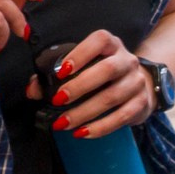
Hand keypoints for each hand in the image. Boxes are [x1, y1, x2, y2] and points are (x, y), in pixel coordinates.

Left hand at [30, 28, 156, 137]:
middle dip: (80, 86)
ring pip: (112, 97)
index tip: (61, 71)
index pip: (99, 41)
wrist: (141, 85)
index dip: (80, 54)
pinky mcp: (141, 103)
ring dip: (84, 112)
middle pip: (107, 70)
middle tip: (58, 101)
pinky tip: (82, 132)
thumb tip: (33, 90)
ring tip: (63, 123)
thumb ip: (54, 75)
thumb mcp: (84, 67)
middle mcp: (127, 60)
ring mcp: (136, 82)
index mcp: (111, 45)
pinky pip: (121, 117)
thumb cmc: (103, 74)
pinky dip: (100, 127)